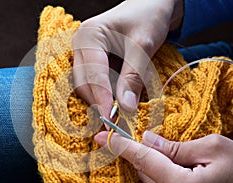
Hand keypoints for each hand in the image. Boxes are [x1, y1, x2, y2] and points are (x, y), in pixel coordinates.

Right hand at [72, 0, 182, 118]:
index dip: (101, 98)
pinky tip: (118, 99)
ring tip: (119, 111)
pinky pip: (95, 83)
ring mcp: (85, 54)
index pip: (92, 73)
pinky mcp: (93, 62)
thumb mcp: (143, 46)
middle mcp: (81, 45)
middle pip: (83, 82)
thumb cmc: (148, 17)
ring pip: (87, 85)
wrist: (152, 6)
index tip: (111, 119)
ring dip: (102, 100)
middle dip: (98, 103)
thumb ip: (133, 77)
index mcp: (89, 36)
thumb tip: (126, 109)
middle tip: (115, 122)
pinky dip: (106, 94)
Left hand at [94, 131, 232, 182]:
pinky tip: (166, 161)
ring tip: (156, 148)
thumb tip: (148, 139)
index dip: (121, 146)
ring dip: (147, 161)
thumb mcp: (214, 149)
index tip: (102, 137)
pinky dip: (156, 171)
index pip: (143, 159)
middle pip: (143, 169)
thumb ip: (176, 146)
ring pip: (149, 178)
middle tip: (135, 135)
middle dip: (136, 151)